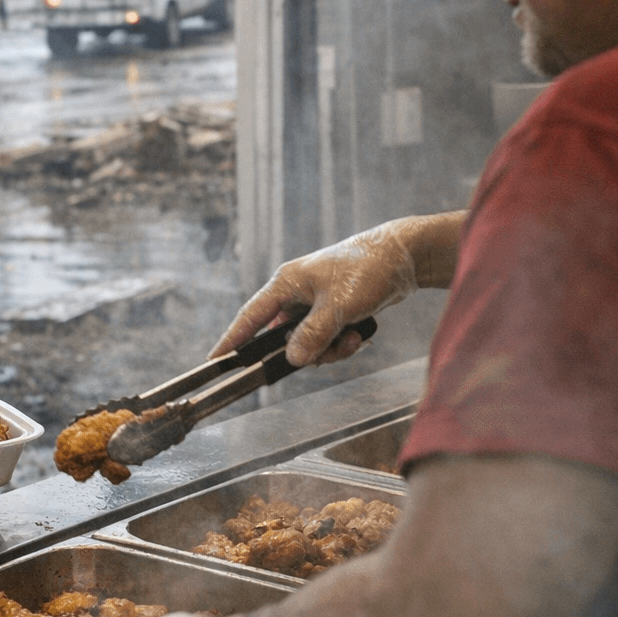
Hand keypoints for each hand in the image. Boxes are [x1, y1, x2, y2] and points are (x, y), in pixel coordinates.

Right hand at [210, 221, 418, 366]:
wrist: (402, 257)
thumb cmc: (367, 270)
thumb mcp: (338, 307)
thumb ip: (312, 335)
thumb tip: (292, 359)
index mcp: (286, 283)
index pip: (250, 316)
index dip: (232, 339)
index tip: (215, 360)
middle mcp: (296, 292)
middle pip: (284, 337)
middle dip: (307, 351)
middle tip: (329, 352)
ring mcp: (314, 301)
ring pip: (308, 341)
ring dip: (330, 349)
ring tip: (353, 340)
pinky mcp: (332, 308)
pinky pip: (326, 337)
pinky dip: (341, 342)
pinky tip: (361, 335)